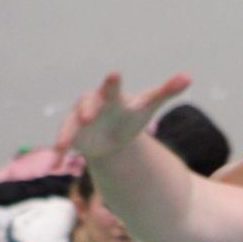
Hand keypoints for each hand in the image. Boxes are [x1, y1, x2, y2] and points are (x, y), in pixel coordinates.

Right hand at [55, 72, 189, 162]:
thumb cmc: (130, 115)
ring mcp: (78, 120)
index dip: (113, 83)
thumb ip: (166, 91)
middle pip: (87, 103)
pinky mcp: (71, 136)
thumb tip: (188, 77)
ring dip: (65, 134)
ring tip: (61, 146)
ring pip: (70, 125)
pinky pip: (63, 144)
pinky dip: (58, 153)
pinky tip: (54, 165)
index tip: (115, 76)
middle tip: (87, 114)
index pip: (112, 88)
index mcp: (111, 97)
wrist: (113, 135)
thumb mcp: (147, 105)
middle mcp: (92, 105)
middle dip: (86, 108)